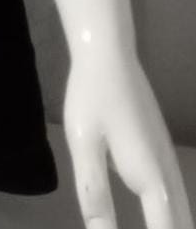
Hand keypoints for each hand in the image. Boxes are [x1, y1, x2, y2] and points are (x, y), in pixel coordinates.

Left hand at [63, 47, 193, 228]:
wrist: (109, 56)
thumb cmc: (92, 98)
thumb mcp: (84, 145)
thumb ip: (94, 193)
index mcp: (150, 178)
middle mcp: (168, 175)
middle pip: (183, 225)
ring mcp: (168, 163)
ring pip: (183, 212)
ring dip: (173, 227)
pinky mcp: (162, 154)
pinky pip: (176, 198)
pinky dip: (173, 219)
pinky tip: (161, 221)